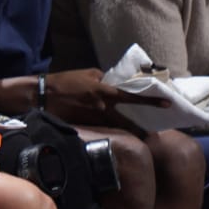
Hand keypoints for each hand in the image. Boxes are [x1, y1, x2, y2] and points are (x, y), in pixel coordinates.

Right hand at [43, 67, 167, 128]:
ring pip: (114, 126)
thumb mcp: (88, 73)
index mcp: (104, 91)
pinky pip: (101, 128)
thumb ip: (105, 79)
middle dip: (139, 126)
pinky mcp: (84, 125)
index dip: (150, 101)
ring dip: (125, 130)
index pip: (131, 97)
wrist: (42, 95)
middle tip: (152, 132)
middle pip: (126, 120)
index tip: (166, 104)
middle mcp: (101, 107)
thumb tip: (115, 83)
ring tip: (137, 134)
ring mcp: (93, 118)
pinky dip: (108, 129)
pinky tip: (112, 132)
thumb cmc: (65, 81)